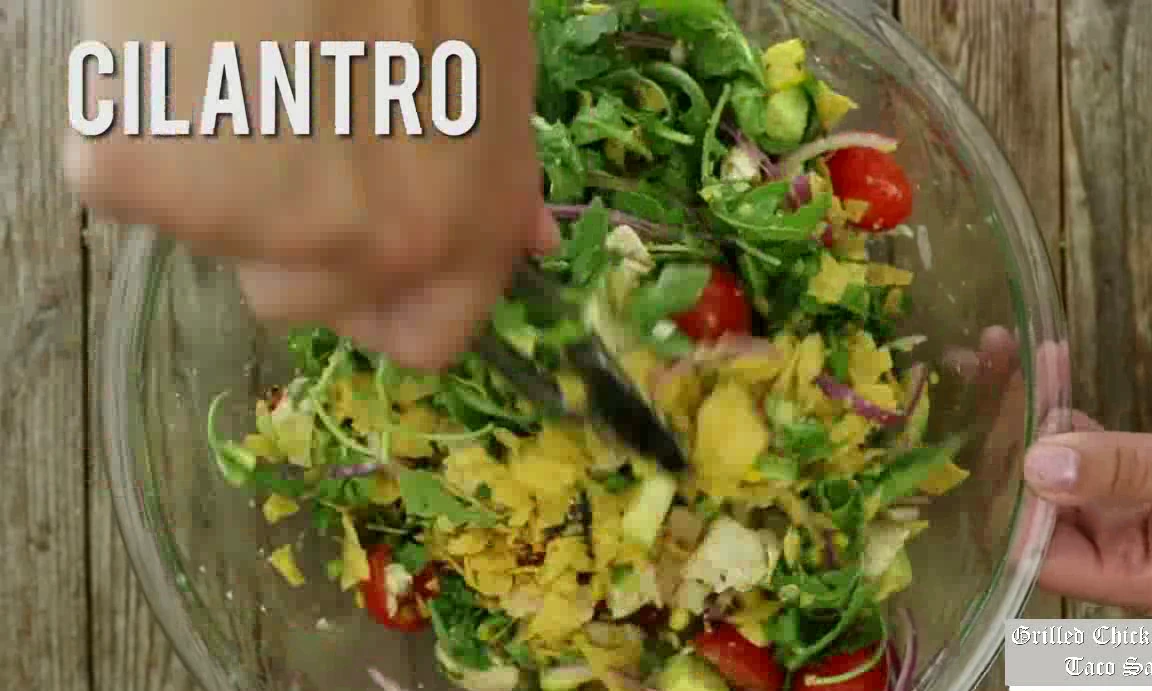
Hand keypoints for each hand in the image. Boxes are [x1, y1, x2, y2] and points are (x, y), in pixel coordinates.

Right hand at [66, 0, 554, 369]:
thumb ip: (499, 180)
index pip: (426, 339)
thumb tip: (525, 246)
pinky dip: (133, 131)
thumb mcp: (494, 69)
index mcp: (460, 229)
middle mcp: (364, 250)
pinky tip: (172, 56)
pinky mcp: (139, 180)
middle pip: (302, 300)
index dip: (390, 305)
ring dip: (214, 183)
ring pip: (213, 244)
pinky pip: (122, 183)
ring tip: (235, 71)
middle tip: (286, 125)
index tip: (361, 268)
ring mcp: (248, 223)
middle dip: (290, 236)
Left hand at [959, 327, 1151, 609]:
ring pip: (1050, 459)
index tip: (982, 428)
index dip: (998, 493)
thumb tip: (1038, 464)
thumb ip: (1124, 476)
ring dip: (1022, 403)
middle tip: (971, 361)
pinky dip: (1063, 404)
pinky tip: (1044, 358)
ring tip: (995, 345)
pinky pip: (1083, 444)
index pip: (1026, 549)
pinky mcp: (1129, 481)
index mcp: (1120, 577)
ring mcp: (1117, 513)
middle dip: (998, 426)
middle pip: (1027, 494)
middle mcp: (1108, 551)